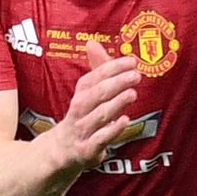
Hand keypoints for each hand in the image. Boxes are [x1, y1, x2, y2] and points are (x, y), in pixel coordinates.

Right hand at [44, 37, 140, 172]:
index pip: (92, 78)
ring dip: (115, 103)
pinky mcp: (87, 151)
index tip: (131, 61)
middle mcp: (78, 112)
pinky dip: (112, 130)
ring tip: (132, 93)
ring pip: (98, 116)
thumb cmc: (81, 119)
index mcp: (80, 96)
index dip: (110, 68)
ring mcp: (82, 132)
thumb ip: (96, 71)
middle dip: (115, 83)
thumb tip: (92, 43)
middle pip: (95, 95)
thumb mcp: (86, 95)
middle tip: (136, 75)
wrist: (60, 152)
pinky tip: (125, 120)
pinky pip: (99, 139)